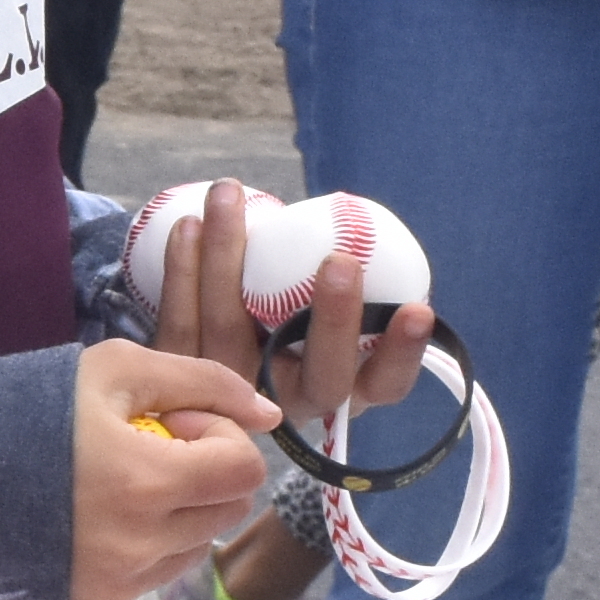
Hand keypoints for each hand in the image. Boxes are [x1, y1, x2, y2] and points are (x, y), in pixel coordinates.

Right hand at [71, 339, 281, 599]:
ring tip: (118, 486)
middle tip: (144, 448)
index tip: (169, 420)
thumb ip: (203, 381)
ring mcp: (115, 583)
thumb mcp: (113, 369)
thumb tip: (272, 417)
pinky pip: (152, 576)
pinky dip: (142, 546)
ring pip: (195, 546)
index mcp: (146, 481)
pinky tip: (93, 519)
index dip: (218, 435)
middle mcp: (138, 545)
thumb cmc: (23, 407)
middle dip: (203, 472)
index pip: (244, 471)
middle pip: (227, 511)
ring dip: (177, 512)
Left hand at [133, 180, 444, 437]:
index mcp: (340, 393)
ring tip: (230, 196)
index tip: (420, 310)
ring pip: (229, 330)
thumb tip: (350, 222)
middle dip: (332, 318)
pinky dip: (181, 269)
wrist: (206, 375)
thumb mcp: (325, 327)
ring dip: (226, 257)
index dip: (403, 352)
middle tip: (341, 261)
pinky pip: (179, 321)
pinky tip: (186, 225)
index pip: (385, 384)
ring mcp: (230, 393)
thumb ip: (342, 292)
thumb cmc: (288, 330)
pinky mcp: (183, 374)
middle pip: (318, 373)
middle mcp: (289, 403)